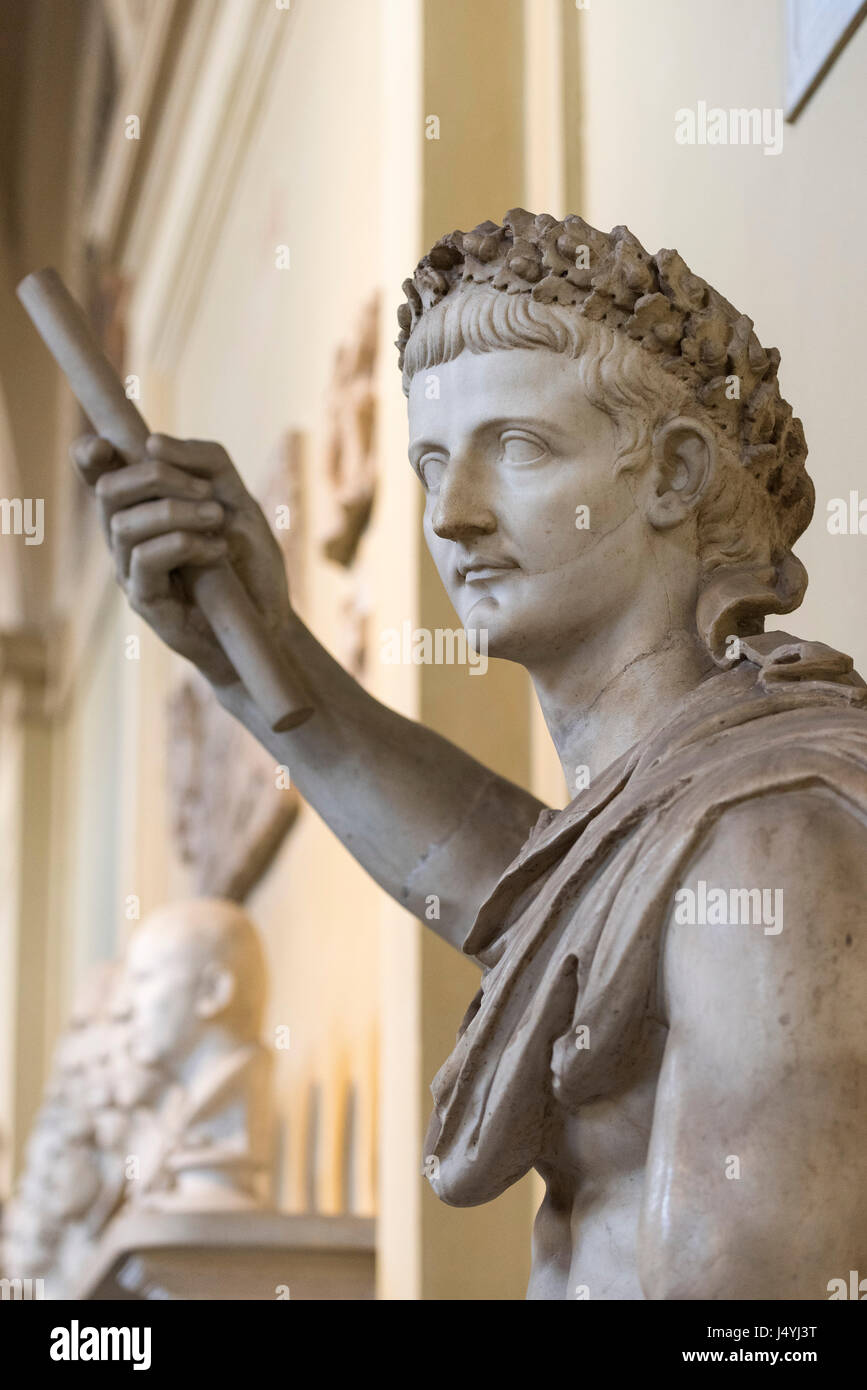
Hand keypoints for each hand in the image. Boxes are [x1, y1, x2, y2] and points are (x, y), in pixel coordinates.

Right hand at [72, 433, 291, 689]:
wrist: (269, 621)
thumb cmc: (249, 561)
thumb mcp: (238, 499)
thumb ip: (207, 462)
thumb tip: (153, 443)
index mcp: (144, 507)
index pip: (99, 474)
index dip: (90, 454)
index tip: (106, 445)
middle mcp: (128, 536)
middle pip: (110, 489)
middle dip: (157, 477)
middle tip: (207, 492)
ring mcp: (132, 569)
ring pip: (125, 524)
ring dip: (176, 513)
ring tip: (217, 521)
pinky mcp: (144, 600)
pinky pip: (145, 559)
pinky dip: (184, 544)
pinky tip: (217, 551)